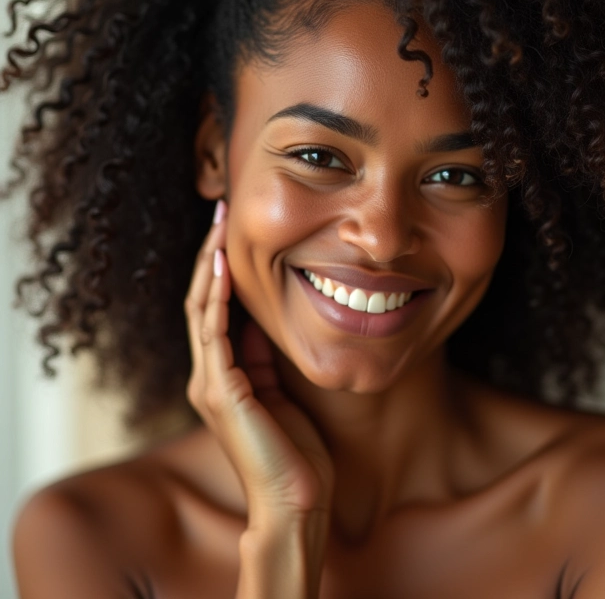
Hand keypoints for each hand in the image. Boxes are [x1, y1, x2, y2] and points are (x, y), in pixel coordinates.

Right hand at [184, 200, 334, 526]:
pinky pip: (214, 333)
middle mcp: (207, 374)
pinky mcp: (221, 391)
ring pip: (201, 309)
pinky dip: (216, 297)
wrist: (296, 499)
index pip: (214, 307)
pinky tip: (222, 265)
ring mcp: (209, 382)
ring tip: (219, 225)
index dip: (221, 266)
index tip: (232, 229)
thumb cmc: (295, 449)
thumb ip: (264, 355)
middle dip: (210, 253)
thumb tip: (262, 316)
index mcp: (222, 374)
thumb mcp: (280, 388)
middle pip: (201, 299)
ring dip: (210, 264)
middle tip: (222, 211)